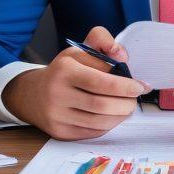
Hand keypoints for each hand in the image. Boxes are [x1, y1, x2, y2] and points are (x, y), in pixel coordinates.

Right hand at [3, 26, 148, 139]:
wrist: (33, 94)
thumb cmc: (65, 70)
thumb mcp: (80, 49)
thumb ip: (102, 42)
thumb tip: (121, 54)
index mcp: (64, 69)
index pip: (100, 81)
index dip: (125, 86)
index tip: (139, 86)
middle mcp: (57, 93)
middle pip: (101, 105)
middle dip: (126, 103)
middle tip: (135, 99)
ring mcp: (57, 116)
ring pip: (99, 122)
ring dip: (120, 116)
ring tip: (127, 107)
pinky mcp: (59, 132)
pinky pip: (92, 132)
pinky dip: (108, 125)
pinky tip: (112, 116)